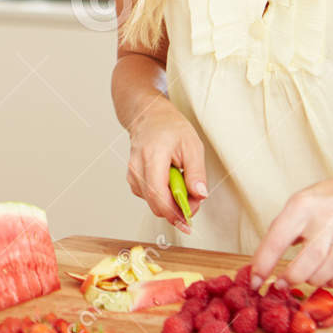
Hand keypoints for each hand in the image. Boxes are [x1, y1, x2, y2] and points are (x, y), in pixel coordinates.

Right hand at [126, 99, 207, 233]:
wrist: (150, 116)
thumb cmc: (170, 127)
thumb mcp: (192, 146)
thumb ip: (196, 173)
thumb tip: (200, 196)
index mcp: (152, 156)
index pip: (158, 195)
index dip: (175, 212)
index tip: (190, 216)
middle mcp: (137, 167)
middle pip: (155, 205)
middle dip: (177, 209)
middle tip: (194, 199)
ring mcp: (132, 174)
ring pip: (153, 203)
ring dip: (171, 202)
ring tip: (182, 183)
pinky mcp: (133, 179)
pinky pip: (149, 197)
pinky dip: (163, 196)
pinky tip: (170, 182)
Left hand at [249, 168, 332, 288]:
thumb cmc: (319, 204)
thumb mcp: (294, 206)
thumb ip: (279, 233)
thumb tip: (260, 266)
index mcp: (301, 207)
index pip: (278, 238)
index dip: (264, 264)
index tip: (254, 281)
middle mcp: (325, 221)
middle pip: (311, 255)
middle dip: (292, 276)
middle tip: (280, 285)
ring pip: (331, 267)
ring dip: (314, 279)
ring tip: (303, 277)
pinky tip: (324, 276)